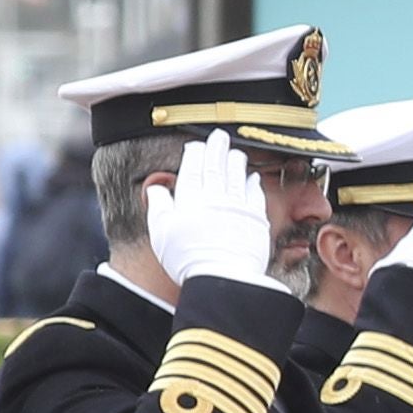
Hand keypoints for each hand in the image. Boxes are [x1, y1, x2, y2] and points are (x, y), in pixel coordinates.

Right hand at [159, 134, 276, 288]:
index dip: (196, 153)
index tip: (197, 145)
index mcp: (190, 199)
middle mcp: (215, 198)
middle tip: (219, 136)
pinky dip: (252, 183)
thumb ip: (159, 206)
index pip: (193, 168)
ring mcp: (238, 207)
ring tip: (235, 152)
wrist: (222, 277)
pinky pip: (255, 195)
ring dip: (236, 161)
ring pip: (237, 176)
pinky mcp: (256, 219)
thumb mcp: (161, 232)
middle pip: (216, 167)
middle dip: (217, 148)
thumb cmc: (187, 259)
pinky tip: (252, 177)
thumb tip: (156, 188)